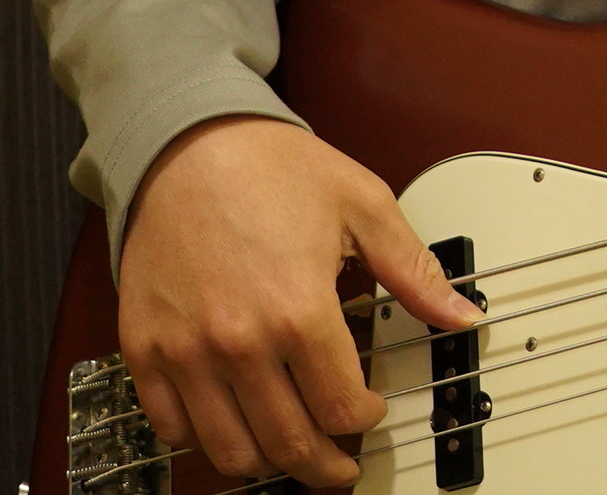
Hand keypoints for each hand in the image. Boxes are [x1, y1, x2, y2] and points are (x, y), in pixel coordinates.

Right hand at [118, 115, 482, 488]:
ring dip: (267, 462)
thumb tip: (461, 313)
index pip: (340, 409)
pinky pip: (171, 427)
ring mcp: (186, 352)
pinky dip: (202, 441)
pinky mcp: (145, 349)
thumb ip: (413, 271)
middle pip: (288, 444)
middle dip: (324, 466)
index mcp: (299, 310)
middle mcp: (239, 343)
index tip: (370, 411)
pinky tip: (230, 424)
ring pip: (229, 451)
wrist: (189, 143)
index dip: (364, 420)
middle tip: (339, 466)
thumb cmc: (270, 167)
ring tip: (290, 451)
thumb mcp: (363, 204)